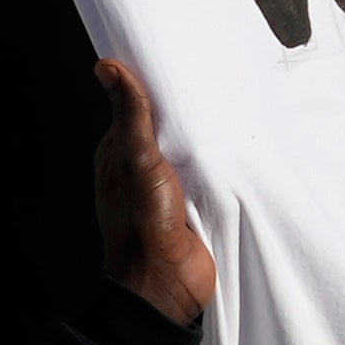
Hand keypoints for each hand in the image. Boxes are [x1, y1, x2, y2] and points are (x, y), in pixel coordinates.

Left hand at [94, 55, 217, 325]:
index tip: (176, 58)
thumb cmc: (142, 225)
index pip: (136, 107)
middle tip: (214, 80)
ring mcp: (169, 187)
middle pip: (167, 127)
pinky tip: (235, 150)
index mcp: (120, 153)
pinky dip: (220, 162)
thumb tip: (108, 67)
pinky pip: (209, 174)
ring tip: (230, 110)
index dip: (154, 85)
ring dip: (206, 138)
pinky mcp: (195, 204)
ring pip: (189, 150)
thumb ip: (130, 115)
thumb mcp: (138, 159)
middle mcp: (143, 167)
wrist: (166, 285)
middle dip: (186, 109)